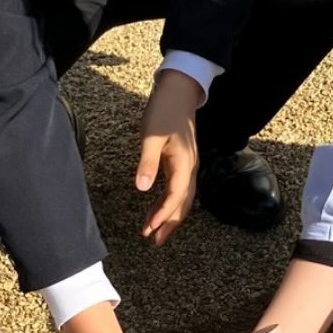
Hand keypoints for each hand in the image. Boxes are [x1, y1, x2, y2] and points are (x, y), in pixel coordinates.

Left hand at [136, 71, 202, 245]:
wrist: (179, 91)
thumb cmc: (164, 111)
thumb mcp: (151, 136)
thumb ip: (147, 162)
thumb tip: (142, 189)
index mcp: (184, 163)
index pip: (175, 197)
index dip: (162, 215)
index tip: (148, 230)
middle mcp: (190, 167)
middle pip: (183, 203)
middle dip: (169, 223)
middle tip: (154, 241)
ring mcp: (188, 164)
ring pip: (182, 197)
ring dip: (170, 215)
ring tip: (155, 231)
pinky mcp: (182, 161)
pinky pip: (179, 188)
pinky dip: (169, 201)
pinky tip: (157, 207)